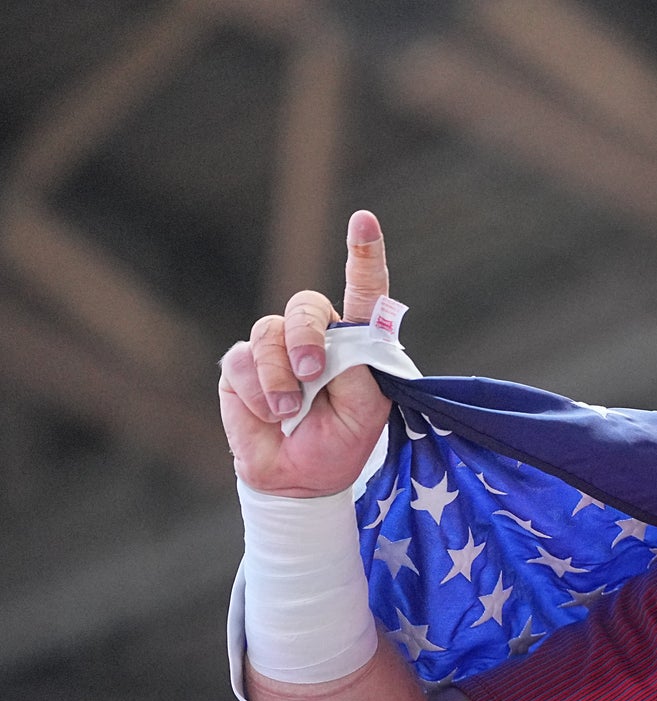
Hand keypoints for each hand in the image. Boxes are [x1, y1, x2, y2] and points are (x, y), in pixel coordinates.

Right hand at [219, 210, 394, 496]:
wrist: (298, 478)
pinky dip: (257, 393)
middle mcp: (317, 335)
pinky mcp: (242, 364)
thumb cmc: (341, 442)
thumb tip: (333, 344)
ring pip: (269, 334)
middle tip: (310, 373)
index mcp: (357, 342)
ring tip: (288, 410)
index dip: (363, 255)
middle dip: (306, 338)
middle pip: (307, 308)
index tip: (363, 221)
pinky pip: (243, 362)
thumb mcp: (367, 414)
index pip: (363, 291)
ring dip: (278, 377)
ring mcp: (277, 347)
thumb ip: (360, 374)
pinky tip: (271, 415)